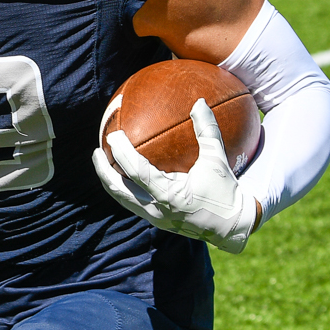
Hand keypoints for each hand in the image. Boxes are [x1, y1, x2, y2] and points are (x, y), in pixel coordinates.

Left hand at [91, 100, 259, 253]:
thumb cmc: (225, 191)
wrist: (232, 227)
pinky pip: (133, 203)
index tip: (113, 135)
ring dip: (110, 181)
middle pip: (119, 190)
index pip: (136, 172)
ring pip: (123, 199)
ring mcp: (155, 218)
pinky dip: (124, 187)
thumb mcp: (217, 159)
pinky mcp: (157, 221)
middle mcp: (157, 210)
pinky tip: (123, 173)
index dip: (121, 153)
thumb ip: (207, 130)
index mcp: (170, 196)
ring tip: (103, 162)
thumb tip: (199, 102)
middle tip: (97, 150)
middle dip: (103, 171)